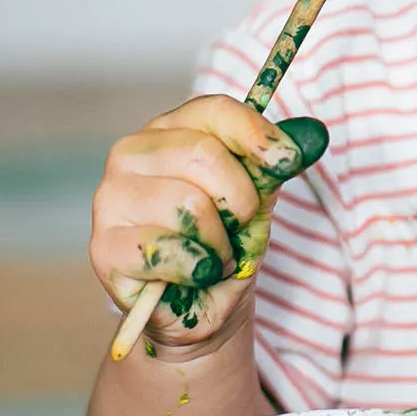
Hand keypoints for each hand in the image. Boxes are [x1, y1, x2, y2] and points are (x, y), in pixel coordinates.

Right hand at [89, 95, 327, 355]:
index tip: (289, 159)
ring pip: (189, 204)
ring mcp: (111, 198)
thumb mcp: (257, 197)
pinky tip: (191, 273)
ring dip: (219, 242)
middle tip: (240, 225)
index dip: (255, 133)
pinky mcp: (104, 246)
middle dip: (241, 199)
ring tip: (213, 253)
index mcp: (170, 129)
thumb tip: (312, 134)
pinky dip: (197, 268)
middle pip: (203, 153)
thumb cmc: (224, 240)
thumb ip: (275, 165)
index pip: (213, 111)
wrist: (201, 304)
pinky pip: (169, 250)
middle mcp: (131, 154)